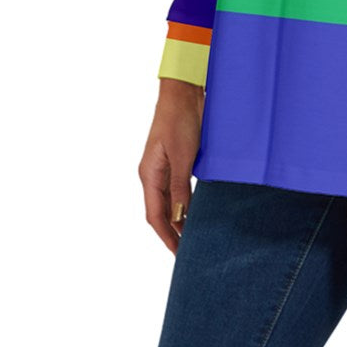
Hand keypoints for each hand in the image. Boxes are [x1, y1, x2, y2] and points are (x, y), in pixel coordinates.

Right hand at [138, 78, 205, 253]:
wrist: (185, 91)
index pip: (155, 216)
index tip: (179, 255)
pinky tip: (197, 209)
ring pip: (170, 201)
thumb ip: (180, 187)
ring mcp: (164, 166)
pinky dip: (186, 202)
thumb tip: (180, 218)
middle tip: (188, 253)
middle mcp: (153, 174)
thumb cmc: (180, 120)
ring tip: (194, 237)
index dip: (167, 236)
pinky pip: (178, 188)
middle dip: (173, 233)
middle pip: (161, 212)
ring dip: (180, 219)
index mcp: (149, 175)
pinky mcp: (176, 159)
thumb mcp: (182, 156)